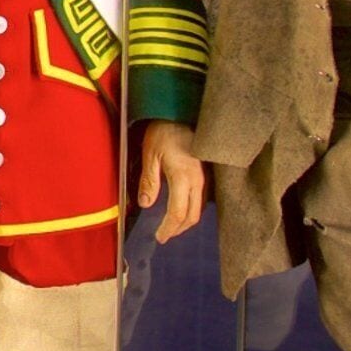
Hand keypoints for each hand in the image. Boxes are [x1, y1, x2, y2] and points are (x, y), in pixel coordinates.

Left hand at [136, 121, 205, 243]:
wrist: (181, 113)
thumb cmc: (164, 131)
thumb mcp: (150, 155)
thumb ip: (149, 181)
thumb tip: (145, 204)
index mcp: (184, 177)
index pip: (179, 213)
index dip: (169, 228)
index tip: (159, 237)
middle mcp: (198, 180)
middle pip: (192, 216)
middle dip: (178, 229)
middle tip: (164, 235)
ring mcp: (204, 177)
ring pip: (199, 208)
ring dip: (185, 221)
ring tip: (171, 226)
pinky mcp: (206, 173)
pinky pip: (201, 198)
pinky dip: (191, 209)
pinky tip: (181, 209)